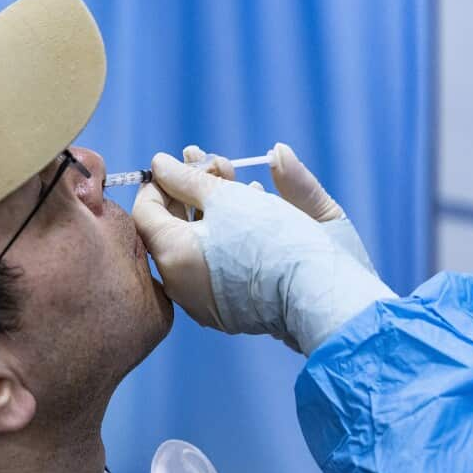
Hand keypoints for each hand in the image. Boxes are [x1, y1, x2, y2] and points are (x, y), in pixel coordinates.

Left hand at [133, 150, 395, 354]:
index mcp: (174, 255)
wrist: (326, 297)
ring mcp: (206, 303)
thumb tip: (161, 163)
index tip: (185, 161)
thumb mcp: (232, 197)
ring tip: (238, 181)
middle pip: (174, 228)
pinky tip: (253, 212)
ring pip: (198, 245)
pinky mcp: (233, 311)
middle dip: (193, 189)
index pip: (146, 211)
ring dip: (214, 208)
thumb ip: (191, 177)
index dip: (162, 180)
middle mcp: (181, 286)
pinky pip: (218, 266)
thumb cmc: (277, 240)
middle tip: (215, 163)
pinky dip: (228, 237)